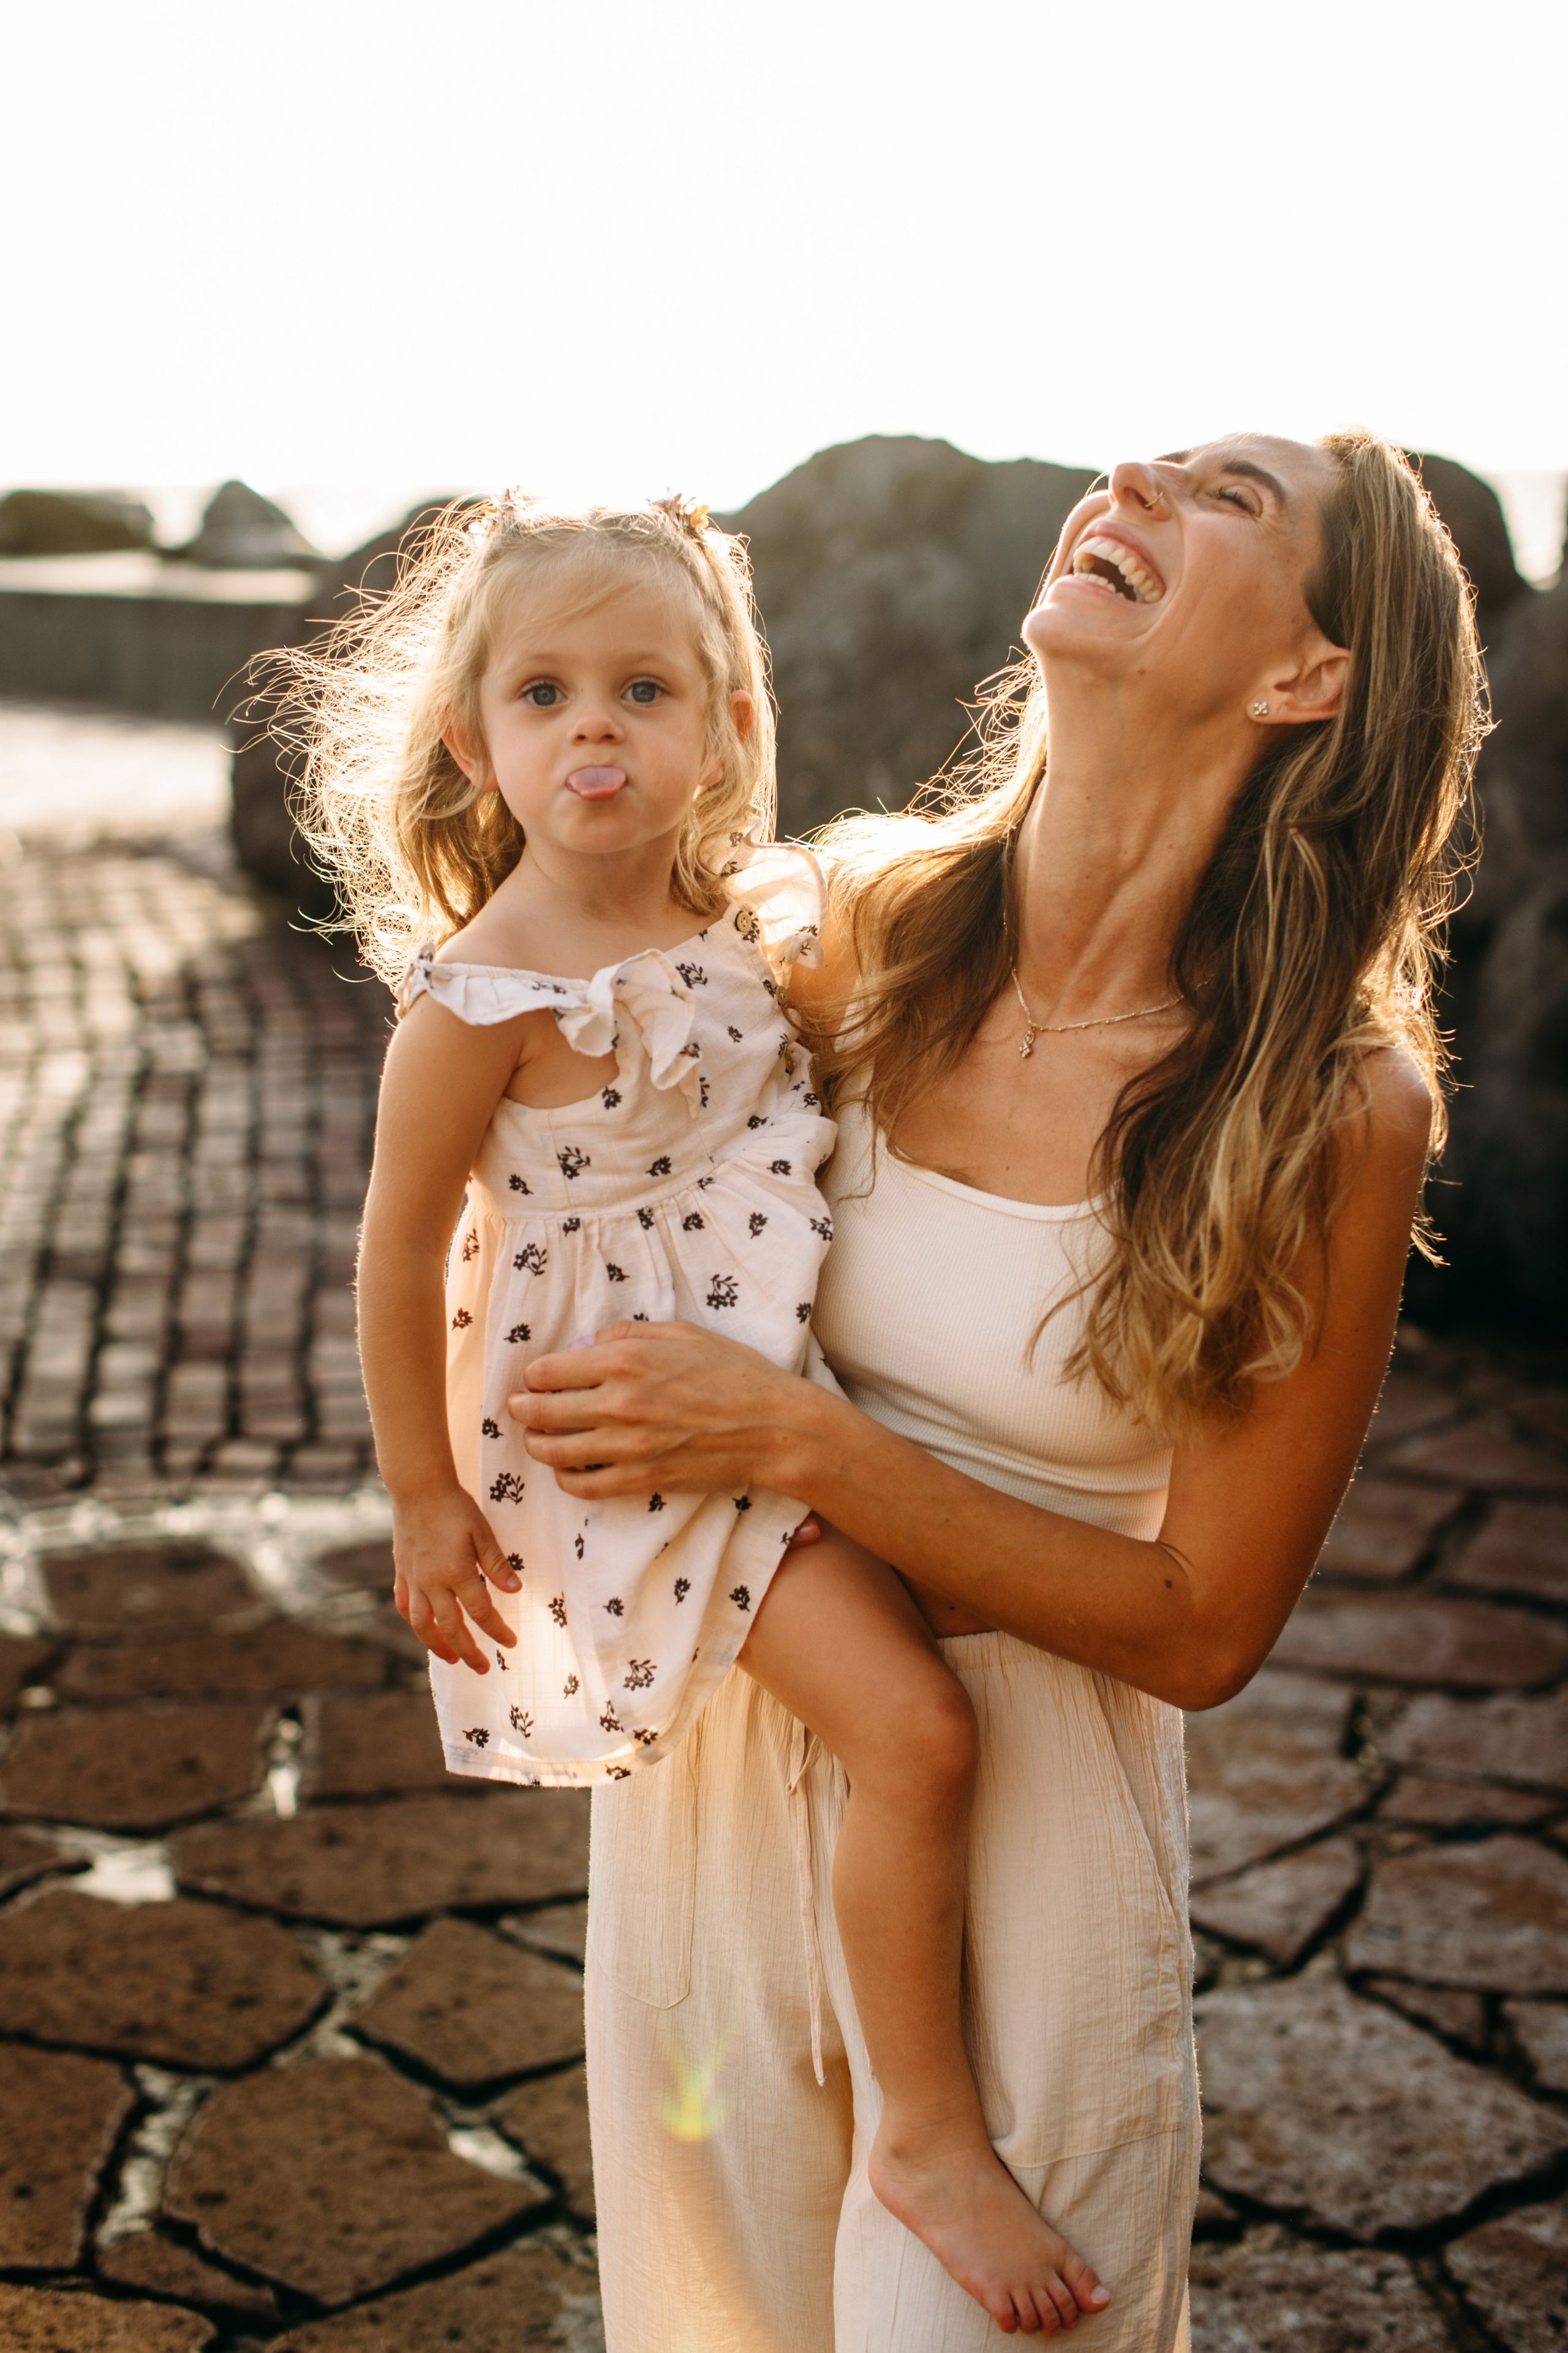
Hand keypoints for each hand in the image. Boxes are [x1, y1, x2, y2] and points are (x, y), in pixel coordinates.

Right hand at [392, 1487, 521, 1673]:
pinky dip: (413, 1620)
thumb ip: (497, 1565)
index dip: (498, 1631)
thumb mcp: (482, 1533)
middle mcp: (432, 1583)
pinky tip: (423, 1627)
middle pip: (451, 1628)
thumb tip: (515, 1592)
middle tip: (482, 1668)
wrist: (418, 1488)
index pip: (481, 1613)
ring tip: (450, 1658)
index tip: (511, 1643)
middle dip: (468, 1652)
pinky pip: (404, 1604)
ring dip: (437, 1645)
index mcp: (456, 1573)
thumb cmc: (455, 1507)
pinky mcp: (402, 1571)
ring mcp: (414, 1579)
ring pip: (422, 1624)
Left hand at [506, 1319, 818, 1500]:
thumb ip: (628, 1333)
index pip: (548, 1371)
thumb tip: (586, 1346)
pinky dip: (567, 1478)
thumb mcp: (682, 1333)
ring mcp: (628, 1445)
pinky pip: (584, 1486)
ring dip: (536, 1445)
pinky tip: (569, 1469)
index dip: (532, 1376)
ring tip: (536, 1439)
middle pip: (540, 1412)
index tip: (533, 1378)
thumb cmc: (734, 1372)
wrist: (772, 1427)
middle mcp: (619, 1402)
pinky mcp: (641, 1479)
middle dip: (521, 1410)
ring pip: (554, 1452)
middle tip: (519, 1408)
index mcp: (626, 1359)